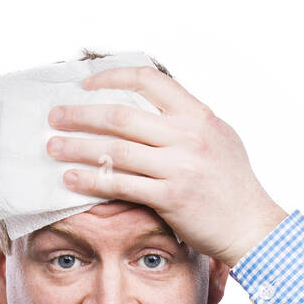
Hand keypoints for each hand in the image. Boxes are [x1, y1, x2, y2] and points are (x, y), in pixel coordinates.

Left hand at [45, 65, 288, 267]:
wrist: (250, 225)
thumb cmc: (233, 184)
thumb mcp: (218, 138)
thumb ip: (186, 121)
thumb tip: (150, 108)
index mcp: (198, 115)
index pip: (148, 80)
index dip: (112, 78)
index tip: (86, 85)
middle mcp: (188, 136)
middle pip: (122, 116)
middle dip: (81, 114)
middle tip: (55, 116)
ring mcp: (179, 167)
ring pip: (116, 151)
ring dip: (78, 147)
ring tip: (53, 147)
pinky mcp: (170, 198)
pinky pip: (120, 185)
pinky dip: (91, 181)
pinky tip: (71, 179)